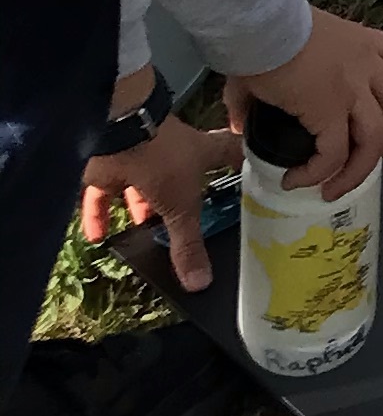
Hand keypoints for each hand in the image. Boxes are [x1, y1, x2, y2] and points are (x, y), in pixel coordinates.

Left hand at [80, 113, 242, 293]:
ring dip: (141, 206)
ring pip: (143, 185)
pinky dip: (100, 214)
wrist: (119, 132)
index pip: (231, 154)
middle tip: (189, 218)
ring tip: (143, 231)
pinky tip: (98, 236)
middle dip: (184, 196)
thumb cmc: (163, 160)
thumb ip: (188, 245)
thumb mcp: (182, 207)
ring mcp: (141, 158)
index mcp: (202, 153)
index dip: (241, 162)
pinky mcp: (111, 166)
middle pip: (185, 174)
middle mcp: (174, 154)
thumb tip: (201, 283)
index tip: (251, 171)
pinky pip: (104, 194)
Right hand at [235, 8, 382, 203]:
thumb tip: (240, 122)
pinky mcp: (331, 112)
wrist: (261, 24)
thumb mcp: (276, 49)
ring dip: (358, 170)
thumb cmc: (265, 30)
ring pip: (375, 139)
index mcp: (360, 42)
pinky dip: (318, 173)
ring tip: (334, 188)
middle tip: (375, 155)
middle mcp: (366, 65)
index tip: (376, 102)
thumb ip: (262, 88)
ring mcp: (353, 90)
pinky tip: (297, 180)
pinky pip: (333, 154)